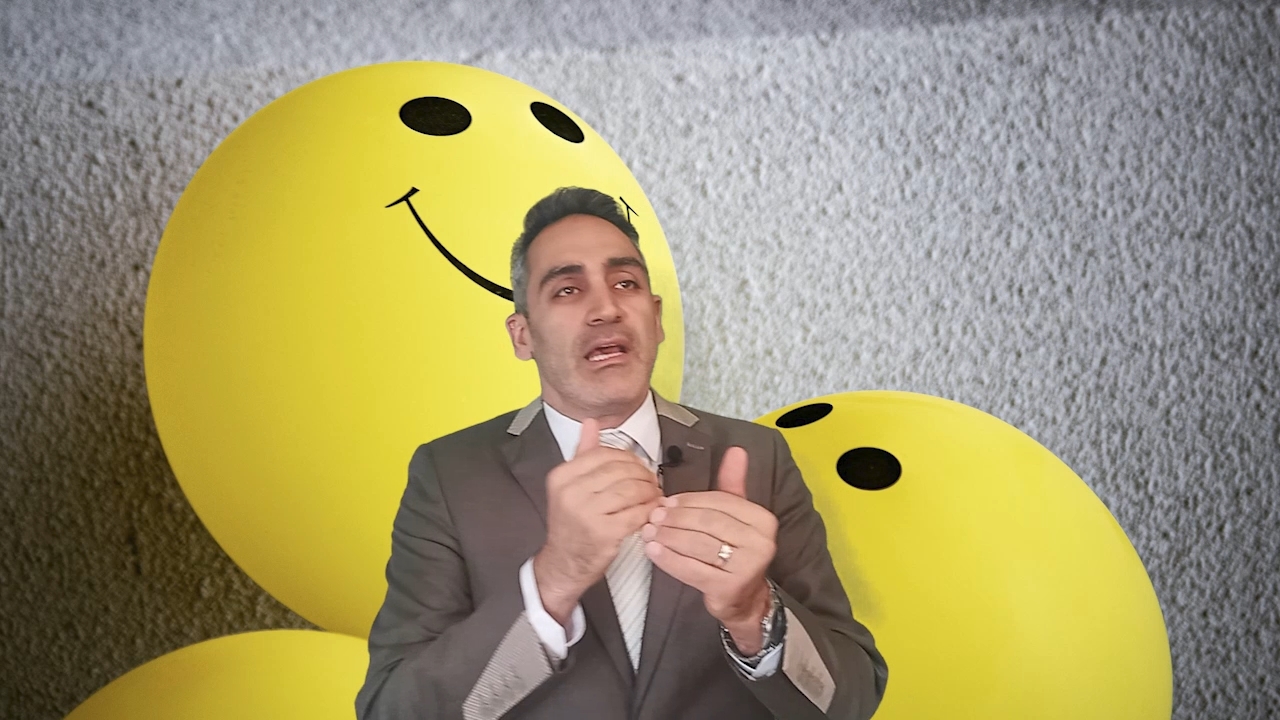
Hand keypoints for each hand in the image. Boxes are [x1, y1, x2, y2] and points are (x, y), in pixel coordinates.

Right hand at [534, 418, 662, 624]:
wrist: (563, 563)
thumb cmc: (571, 524)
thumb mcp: (569, 485)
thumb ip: (583, 453)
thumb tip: (590, 423)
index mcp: (562, 476)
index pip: (604, 454)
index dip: (628, 458)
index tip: (637, 467)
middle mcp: (571, 492)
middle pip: (620, 470)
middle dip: (642, 474)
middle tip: (651, 481)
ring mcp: (587, 513)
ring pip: (631, 489)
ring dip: (649, 491)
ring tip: (653, 495)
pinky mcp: (604, 532)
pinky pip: (637, 512)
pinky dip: (649, 510)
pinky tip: (651, 511)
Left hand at [642, 446, 778, 654]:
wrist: (744, 599)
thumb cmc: (735, 552)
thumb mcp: (737, 517)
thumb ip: (732, 485)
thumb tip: (736, 450)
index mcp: (763, 520)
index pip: (720, 501)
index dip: (690, 500)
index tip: (666, 501)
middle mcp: (761, 542)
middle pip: (708, 522)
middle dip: (676, 518)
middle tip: (652, 515)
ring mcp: (747, 567)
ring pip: (698, 544)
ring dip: (668, 536)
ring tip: (648, 531)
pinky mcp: (729, 588)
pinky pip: (692, 568)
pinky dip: (669, 559)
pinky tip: (653, 550)